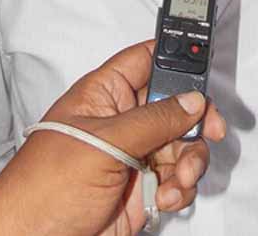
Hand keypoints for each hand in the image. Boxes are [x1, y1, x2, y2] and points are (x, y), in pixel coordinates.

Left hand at [0, 40, 225, 235]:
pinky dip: (181, 188)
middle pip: (175, 105)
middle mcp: (123, 120)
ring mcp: (133, 156)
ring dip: (190, 161)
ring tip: (178, 179)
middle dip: (196, 121)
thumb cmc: (46, 185)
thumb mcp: (105, 143)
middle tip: (211, 132)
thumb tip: (192, 101)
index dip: (176, 57)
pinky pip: (177, 179)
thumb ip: (153, 120)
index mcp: (106, 94)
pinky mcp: (140, 189)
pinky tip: (165, 198)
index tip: (205, 68)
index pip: (146, 59)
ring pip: (181, 145)